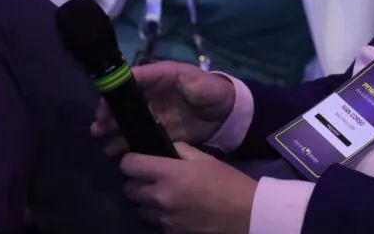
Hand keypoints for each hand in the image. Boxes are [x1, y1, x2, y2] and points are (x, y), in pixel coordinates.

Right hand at [91, 61, 235, 154]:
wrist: (226, 114)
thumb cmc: (214, 92)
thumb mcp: (203, 85)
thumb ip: (188, 83)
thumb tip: (171, 79)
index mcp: (161, 76)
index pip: (132, 80)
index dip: (116, 91)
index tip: (104, 104)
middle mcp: (152, 93)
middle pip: (124, 101)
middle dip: (109, 113)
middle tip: (98, 127)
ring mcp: (153, 112)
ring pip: (127, 119)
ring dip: (113, 129)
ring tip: (102, 141)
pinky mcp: (157, 129)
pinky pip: (137, 135)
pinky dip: (125, 142)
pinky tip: (115, 151)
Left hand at [121, 143, 255, 233]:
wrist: (244, 213)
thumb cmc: (227, 181)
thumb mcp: (205, 159)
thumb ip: (181, 151)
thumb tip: (167, 149)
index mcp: (168, 174)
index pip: (130, 165)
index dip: (131, 159)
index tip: (138, 159)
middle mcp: (160, 197)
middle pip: (129, 189)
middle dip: (136, 181)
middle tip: (151, 178)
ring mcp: (163, 218)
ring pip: (140, 208)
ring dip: (147, 201)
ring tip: (163, 196)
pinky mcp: (170, 233)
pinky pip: (156, 222)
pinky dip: (161, 216)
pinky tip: (176, 211)